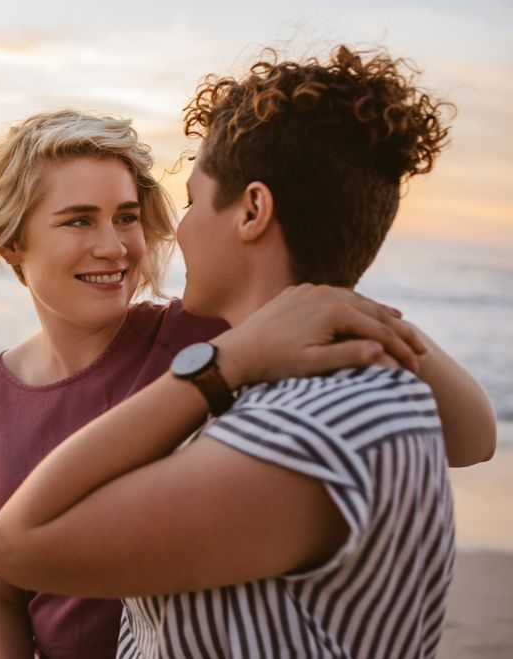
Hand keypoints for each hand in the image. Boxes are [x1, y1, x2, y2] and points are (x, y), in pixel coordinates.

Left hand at [213, 284, 425, 387]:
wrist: (236, 351)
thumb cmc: (275, 364)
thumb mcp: (314, 365)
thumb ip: (349, 356)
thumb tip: (383, 351)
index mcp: (333, 310)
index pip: (379, 329)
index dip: (401, 350)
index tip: (418, 368)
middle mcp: (325, 293)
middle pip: (373, 311)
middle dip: (399, 331)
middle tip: (422, 350)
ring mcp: (311, 290)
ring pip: (356, 300)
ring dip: (379, 314)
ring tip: (402, 327)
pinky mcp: (298, 293)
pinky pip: (335, 297)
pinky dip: (354, 306)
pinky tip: (363, 312)